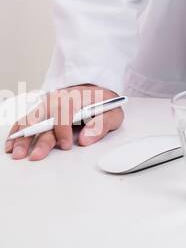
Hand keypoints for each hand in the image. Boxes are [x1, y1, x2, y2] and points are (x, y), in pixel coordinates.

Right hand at [5, 85, 123, 161]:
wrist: (96, 91)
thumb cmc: (104, 104)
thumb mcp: (114, 112)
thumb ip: (102, 124)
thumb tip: (85, 139)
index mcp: (78, 96)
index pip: (65, 111)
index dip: (63, 129)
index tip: (66, 145)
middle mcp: (58, 98)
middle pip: (42, 116)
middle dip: (36, 136)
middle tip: (34, 155)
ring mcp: (47, 104)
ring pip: (31, 119)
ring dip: (22, 136)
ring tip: (15, 153)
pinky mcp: (41, 110)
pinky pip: (25, 119)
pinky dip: (16, 131)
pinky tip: (10, 143)